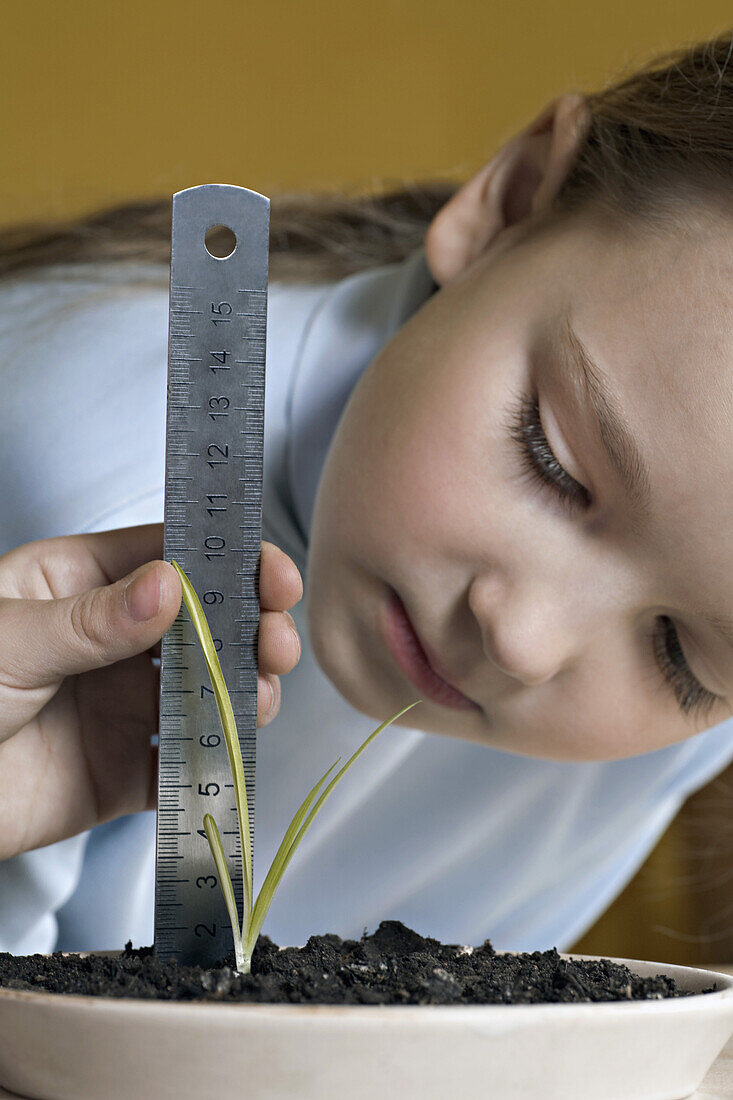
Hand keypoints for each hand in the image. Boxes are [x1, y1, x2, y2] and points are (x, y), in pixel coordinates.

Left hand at [0, 523, 302, 861]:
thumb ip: (90, 621)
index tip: (274, 574)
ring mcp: (120, 707)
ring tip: (260, 695)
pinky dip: (216, 759)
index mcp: (79, 587)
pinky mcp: (123, 772)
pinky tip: (231, 750)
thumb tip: (168, 587)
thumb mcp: (7, 642)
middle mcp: (110, 643)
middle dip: (251, 626)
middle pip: (203, 624)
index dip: (229, 560)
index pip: (169, 557)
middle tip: (275, 641)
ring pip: (206, 689)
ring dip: (246, 689)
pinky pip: (183, 764)